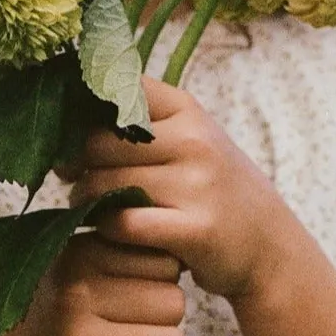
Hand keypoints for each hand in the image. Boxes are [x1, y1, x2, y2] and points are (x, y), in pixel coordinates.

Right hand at [0, 233, 189, 335]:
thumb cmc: (55, 323)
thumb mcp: (73, 272)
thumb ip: (119, 253)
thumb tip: (181, 253)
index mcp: (77, 256)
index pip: (165, 263)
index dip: (159, 283)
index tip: (134, 297)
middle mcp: (76, 294)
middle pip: (174, 302)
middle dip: (165, 320)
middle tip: (134, 332)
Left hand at [64, 78, 296, 300]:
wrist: (268, 244)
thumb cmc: (213, 188)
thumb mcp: (189, 139)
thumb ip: (139, 122)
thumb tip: (66, 115)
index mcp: (187, 110)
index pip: (115, 91)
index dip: (80, 112)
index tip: (68, 133)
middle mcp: (194, 141)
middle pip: (98, 143)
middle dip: (75, 161)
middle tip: (70, 175)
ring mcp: (197, 185)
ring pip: (106, 184)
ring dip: (84, 198)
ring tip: (85, 203)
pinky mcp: (195, 229)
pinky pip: (124, 223)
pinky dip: (106, 227)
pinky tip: (108, 228)